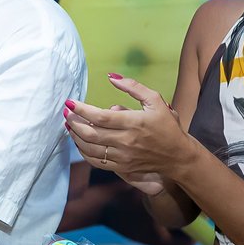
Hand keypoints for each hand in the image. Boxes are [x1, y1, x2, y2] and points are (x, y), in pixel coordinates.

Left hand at [64, 75, 194, 195]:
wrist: (177, 156)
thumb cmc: (167, 125)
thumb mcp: (155, 100)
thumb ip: (132, 87)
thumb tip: (111, 77)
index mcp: (134, 123)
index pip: (100, 117)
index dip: (81, 109)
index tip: (70, 102)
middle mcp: (126, 141)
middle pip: (91, 133)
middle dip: (73, 122)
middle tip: (66, 112)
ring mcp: (123, 156)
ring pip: (90, 149)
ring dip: (75, 136)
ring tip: (68, 125)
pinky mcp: (122, 167)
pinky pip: (96, 161)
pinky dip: (83, 151)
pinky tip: (79, 141)